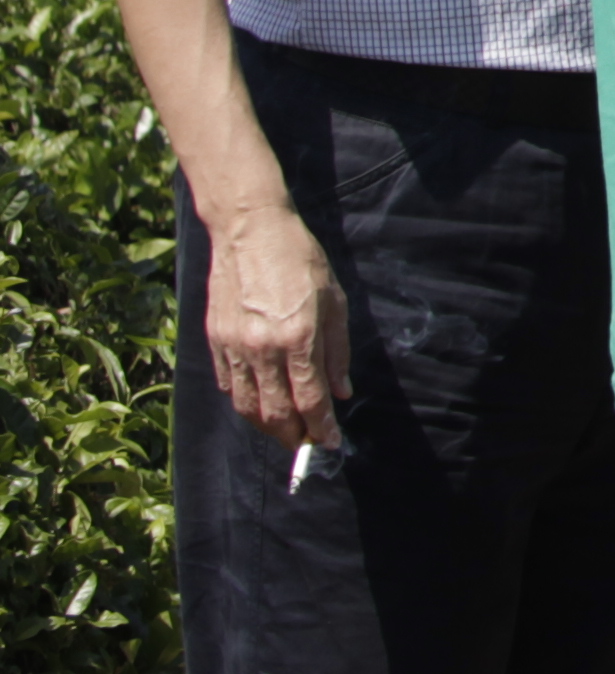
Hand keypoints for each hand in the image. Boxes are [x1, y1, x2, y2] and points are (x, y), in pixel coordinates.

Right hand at [201, 199, 346, 451]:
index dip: (322, 428)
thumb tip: (340, 392)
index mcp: (298, 338)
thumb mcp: (334, 301)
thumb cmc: (300, 260)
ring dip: (267, 426)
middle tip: (307, 442)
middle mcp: (263, 349)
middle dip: (293, 435)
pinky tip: (259, 403)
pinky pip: (229, 385)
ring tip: (284, 430)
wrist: (250, 231)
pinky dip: (244, 402)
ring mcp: (233, 347)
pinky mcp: (214, 341)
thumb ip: (337, 351)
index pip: (311, 400)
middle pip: (275, 413)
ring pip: (247, 406)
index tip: (330, 442)